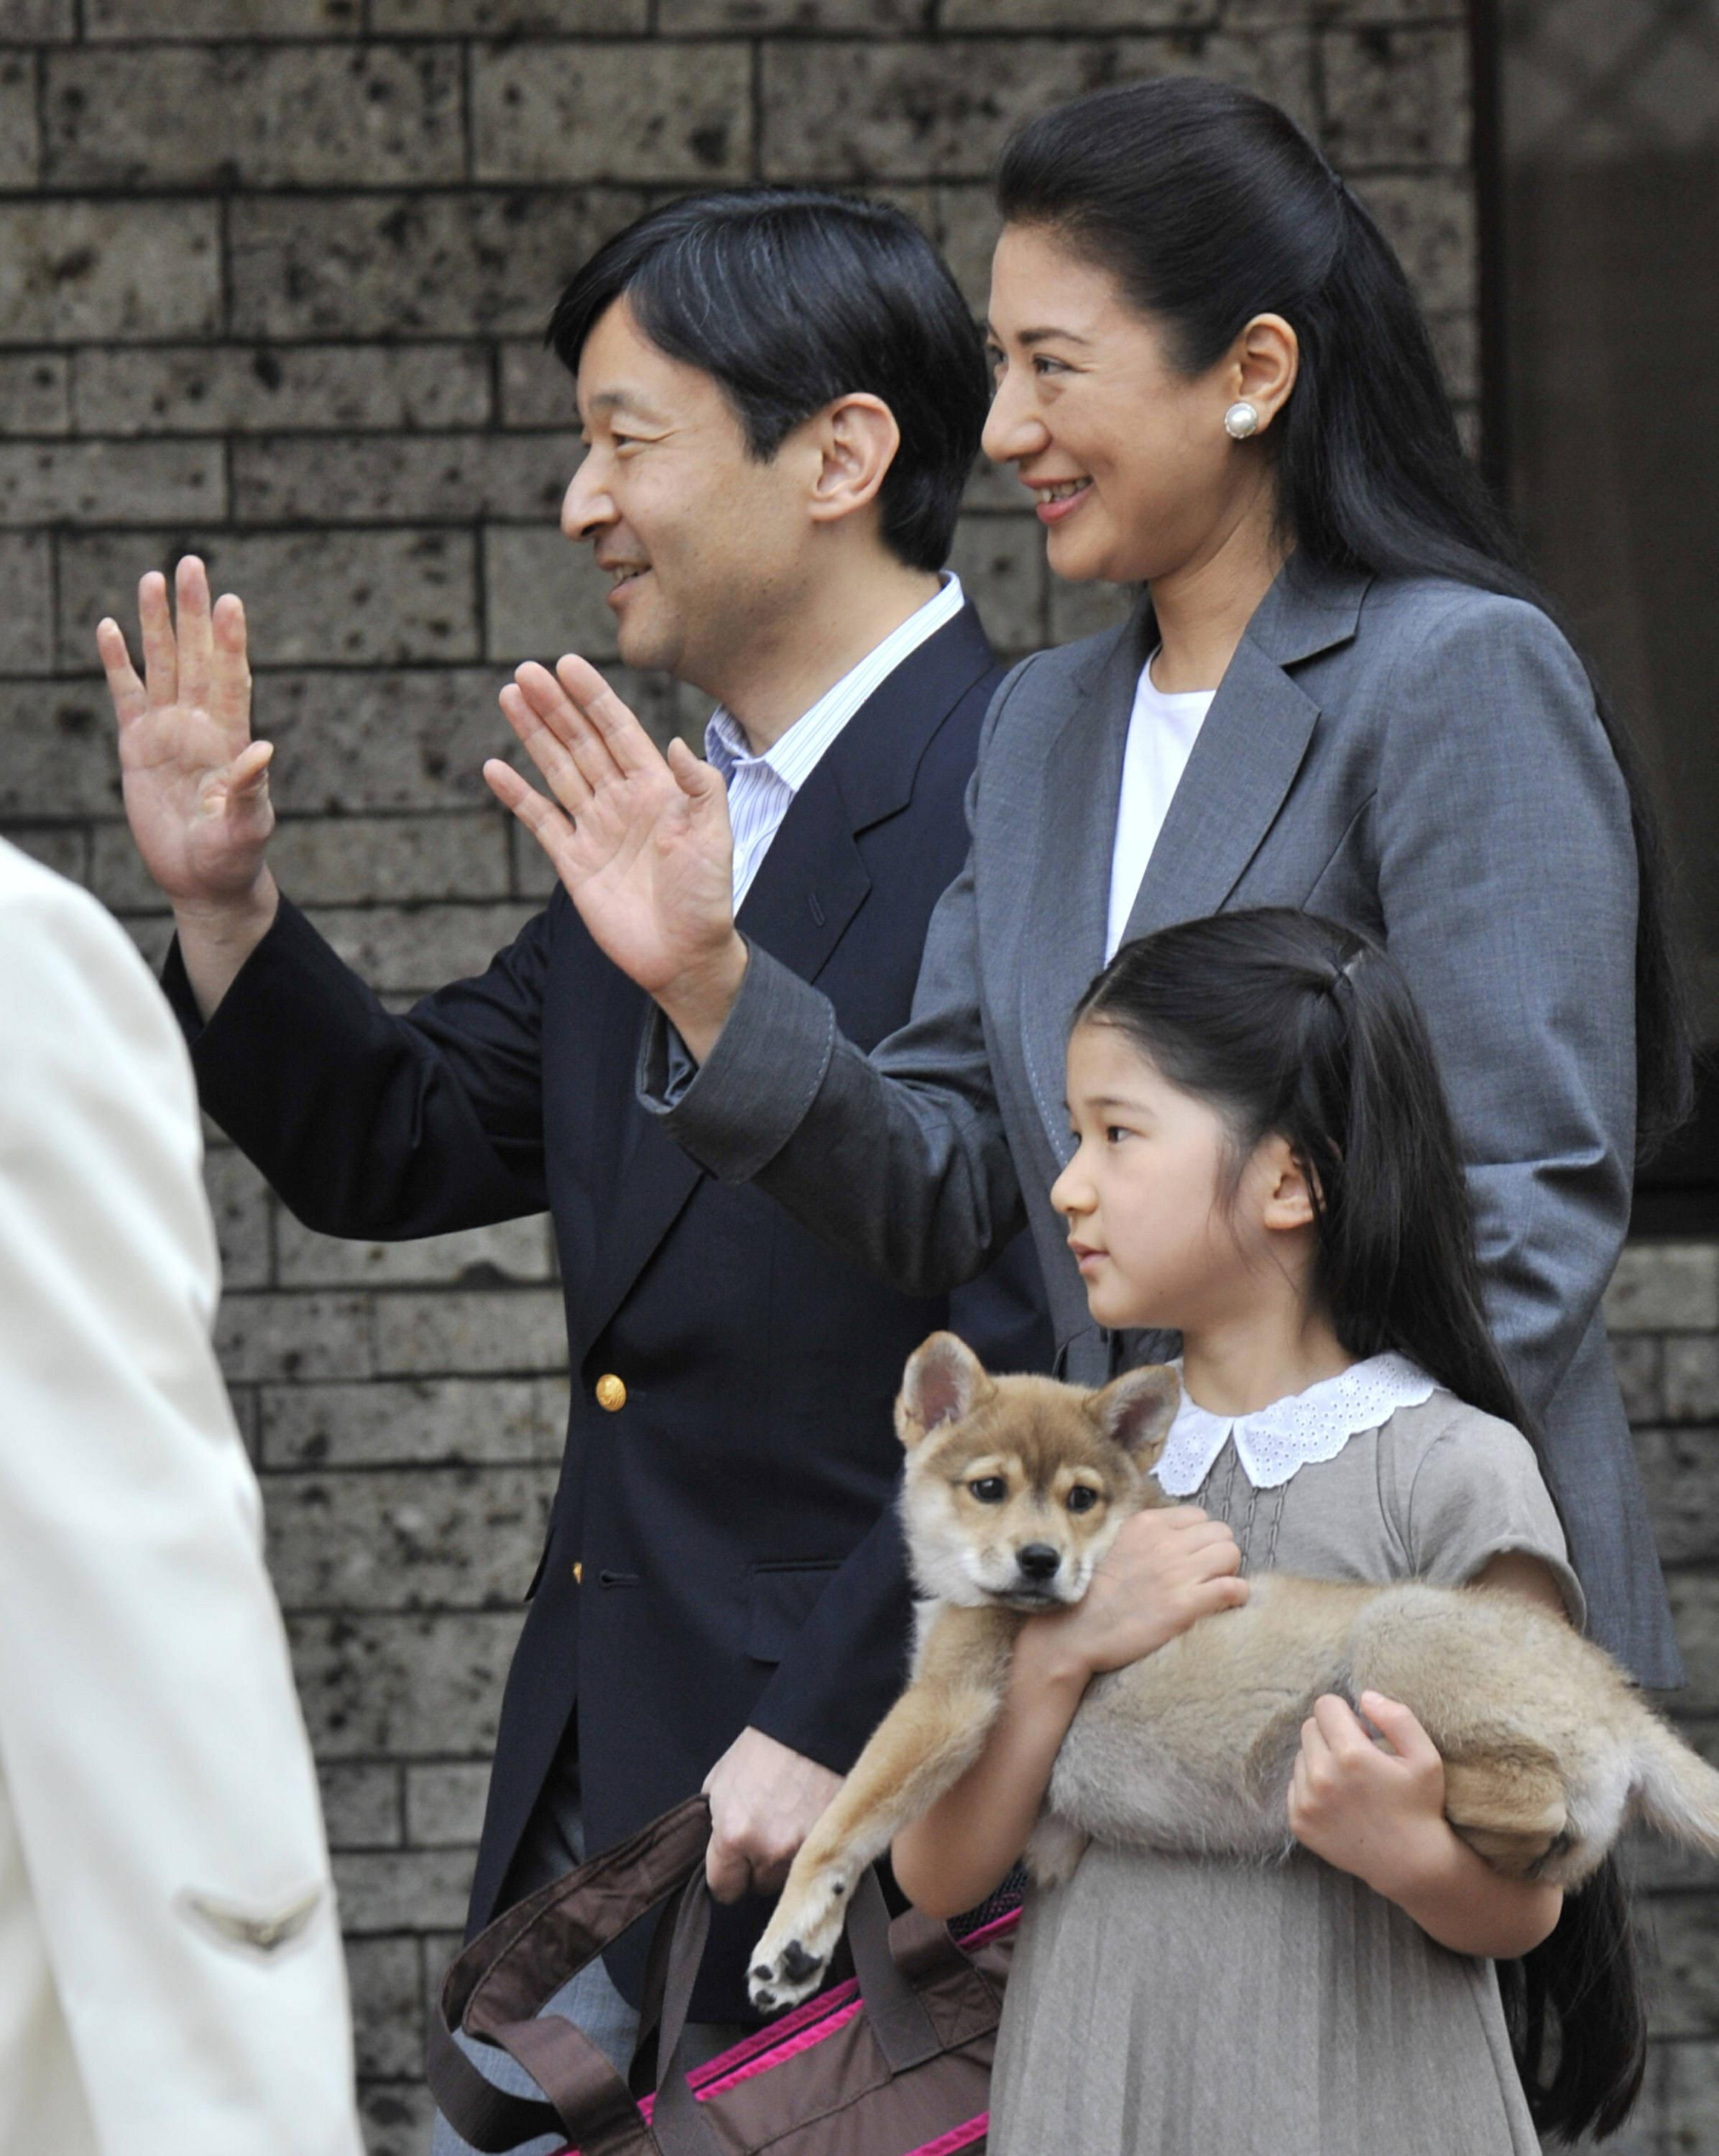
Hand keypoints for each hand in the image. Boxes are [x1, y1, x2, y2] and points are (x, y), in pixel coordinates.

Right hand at [98, 557, 276, 916]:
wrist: (204, 879)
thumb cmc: (234, 854)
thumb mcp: (248, 826)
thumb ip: (250, 790)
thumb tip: (263, 750)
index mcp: (230, 738)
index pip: (232, 678)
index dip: (230, 641)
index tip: (231, 602)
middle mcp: (200, 724)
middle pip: (196, 656)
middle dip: (192, 612)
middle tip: (191, 563)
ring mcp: (168, 731)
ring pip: (162, 665)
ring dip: (157, 624)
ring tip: (153, 578)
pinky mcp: (137, 745)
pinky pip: (126, 694)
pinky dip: (118, 662)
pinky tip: (110, 628)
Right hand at [488, 657, 746, 1056]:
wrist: (686, 957)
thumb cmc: (707, 898)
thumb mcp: (715, 836)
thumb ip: (701, 787)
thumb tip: (676, 743)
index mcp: (658, 789)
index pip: (619, 731)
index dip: (594, 697)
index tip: (568, 664)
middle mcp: (623, 802)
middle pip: (582, 743)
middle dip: (555, 706)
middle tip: (525, 671)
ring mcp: (595, 830)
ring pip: (558, 770)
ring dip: (534, 735)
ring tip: (510, 697)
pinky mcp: (574, 863)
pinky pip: (540, 821)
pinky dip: (517, 796)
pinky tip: (495, 768)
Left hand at [702, 1727, 842, 1903]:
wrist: (811, 1724)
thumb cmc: (764, 1748)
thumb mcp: (720, 1782)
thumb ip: (715, 1825)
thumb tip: (716, 1850)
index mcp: (733, 1836)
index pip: (724, 1889)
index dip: (727, 1875)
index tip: (734, 1865)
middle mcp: (768, 1851)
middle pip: (759, 1887)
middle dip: (758, 1867)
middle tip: (765, 1834)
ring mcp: (803, 1850)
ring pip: (788, 1881)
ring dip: (786, 1862)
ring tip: (790, 1826)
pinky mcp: (832, 1843)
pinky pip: (815, 1865)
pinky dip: (812, 1850)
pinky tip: (810, 1824)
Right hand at [1017, 1506, 1247, 1687]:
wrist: (1075, 1630)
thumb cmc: (1093, 1593)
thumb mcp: (1115, 1545)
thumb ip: (1145, 1536)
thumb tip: (1175, 1537)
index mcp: (1147, 1524)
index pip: (1199, 1516)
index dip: (1201, 1539)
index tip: (1193, 1558)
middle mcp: (1165, 1542)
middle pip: (1221, 1533)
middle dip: (1218, 1553)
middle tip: (1206, 1575)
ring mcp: (1176, 1573)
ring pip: (1231, 1554)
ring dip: (1228, 1572)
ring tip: (1214, 1589)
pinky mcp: (1185, 1605)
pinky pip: (1233, 1588)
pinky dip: (1236, 1596)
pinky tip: (1223, 1605)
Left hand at [1287, 1691, 1449, 1896]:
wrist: (1410, 1864)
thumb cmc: (1420, 1805)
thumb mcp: (1425, 1757)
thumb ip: (1397, 1717)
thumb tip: (1364, 1696)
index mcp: (1351, 1755)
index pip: (1325, 1705)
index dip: (1346, 1715)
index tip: (1363, 1734)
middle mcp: (1322, 1777)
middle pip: (1309, 1727)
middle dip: (1332, 1734)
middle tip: (1358, 1758)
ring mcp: (1306, 1802)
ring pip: (1301, 1755)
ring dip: (1321, 1760)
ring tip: (1350, 1782)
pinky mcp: (1298, 1822)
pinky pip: (1295, 1784)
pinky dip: (1312, 1786)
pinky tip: (1340, 1801)